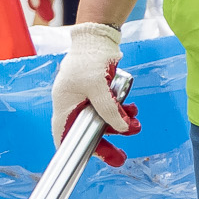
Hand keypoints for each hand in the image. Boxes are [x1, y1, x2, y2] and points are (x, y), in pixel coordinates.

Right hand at [52, 22, 140, 165]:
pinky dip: (120, 111)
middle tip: (120, 157)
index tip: (85, 161)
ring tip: (136, 124)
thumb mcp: (100, 88)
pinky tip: (132, 109)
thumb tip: (123, 129)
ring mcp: (84, 98)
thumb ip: (110, 110)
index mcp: (64, 104)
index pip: (63, 134)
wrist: (98, 37)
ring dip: (119, 124)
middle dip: (105, 143)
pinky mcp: (96, 91)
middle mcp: (72, 104)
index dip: (72, 150)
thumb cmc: (91, 60)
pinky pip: (108, 108)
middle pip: (86, 131)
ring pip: (100, 120)